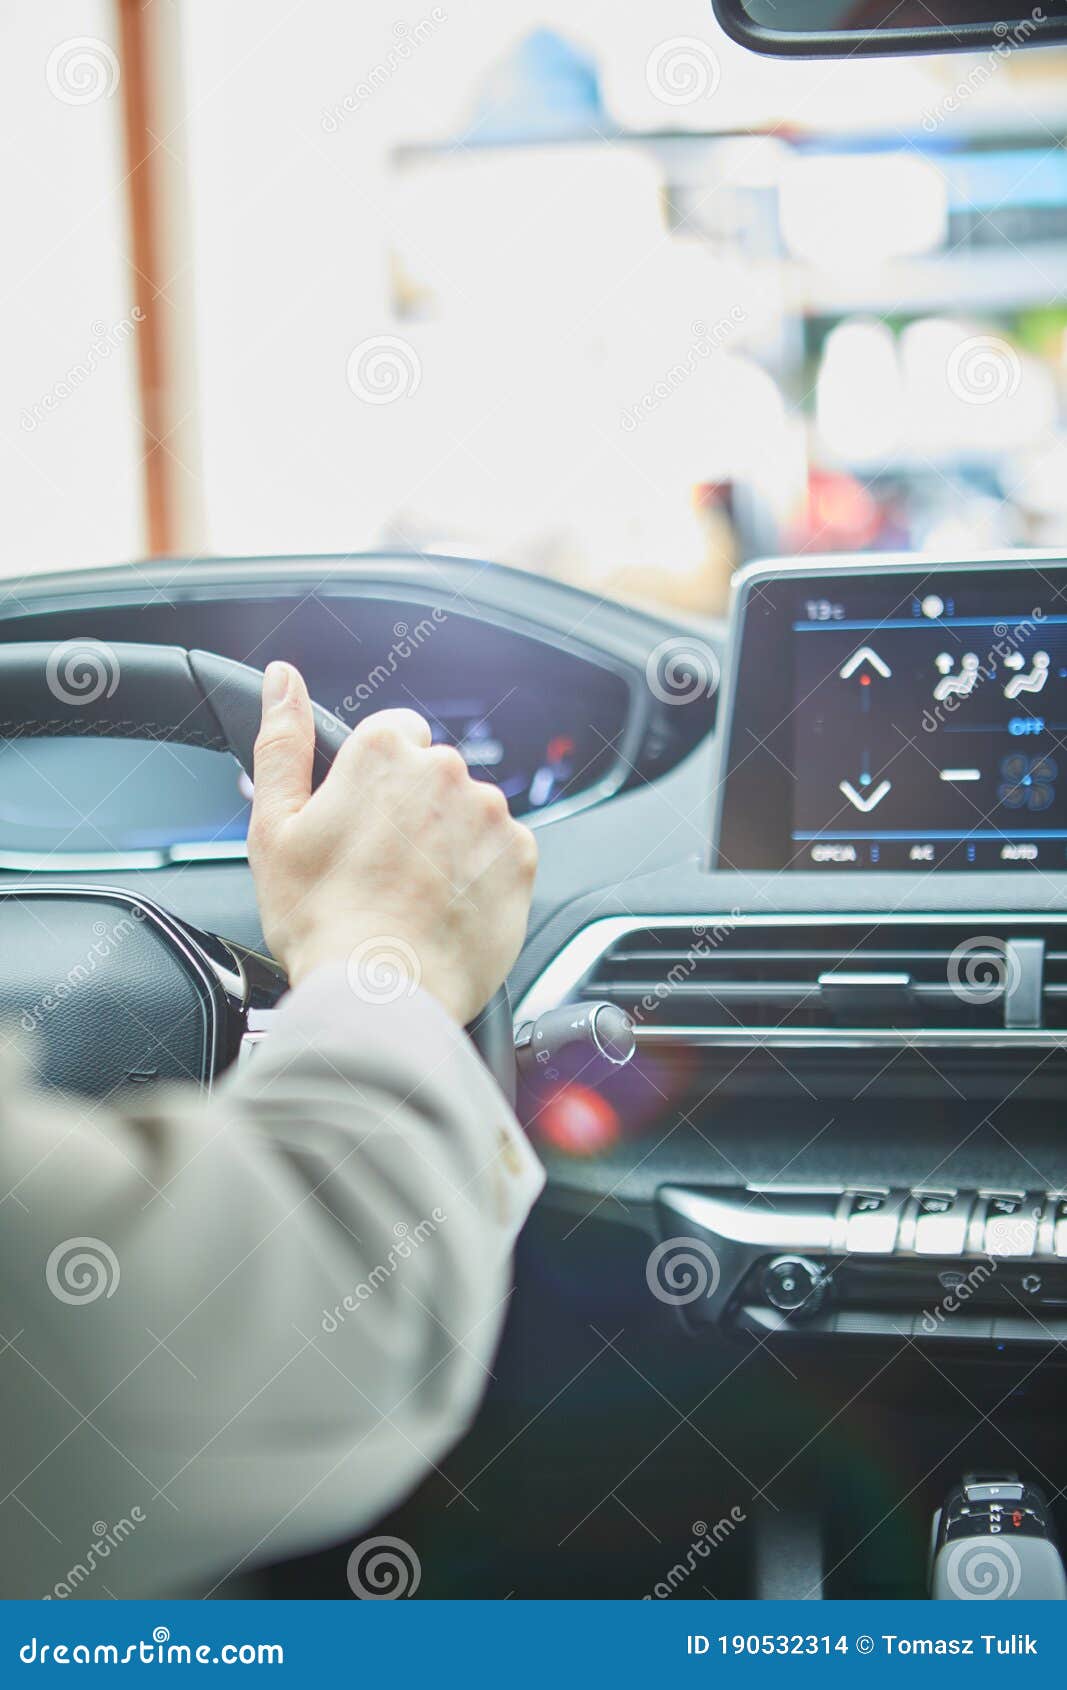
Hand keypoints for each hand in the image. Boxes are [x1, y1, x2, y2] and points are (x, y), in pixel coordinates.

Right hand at [246, 662, 537, 1024]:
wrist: (381, 993)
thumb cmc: (321, 919)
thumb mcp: (274, 826)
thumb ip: (283, 741)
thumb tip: (282, 678)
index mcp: (385, 750)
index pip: (394, 733)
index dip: (373, 778)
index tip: (362, 821)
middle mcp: (447, 769)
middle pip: (432, 775)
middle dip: (412, 811)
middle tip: (379, 868)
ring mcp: (491, 813)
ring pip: (469, 813)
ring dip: (448, 842)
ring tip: (413, 895)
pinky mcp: (522, 857)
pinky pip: (501, 851)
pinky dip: (479, 874)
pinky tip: (446, 907)